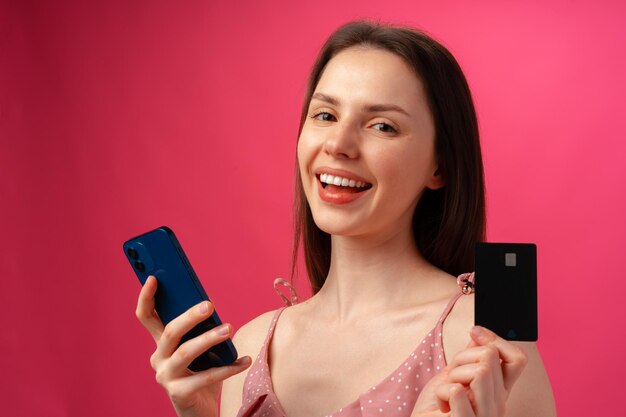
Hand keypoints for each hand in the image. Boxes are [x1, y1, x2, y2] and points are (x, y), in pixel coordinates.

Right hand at [135, 275, 251, 416]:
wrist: (198, 410)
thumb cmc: (201, 373)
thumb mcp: (198, 349)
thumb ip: (198, 330)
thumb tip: (209, 306)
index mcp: (160, 344)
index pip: (146, 317)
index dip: (146, 297)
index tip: (154, 277)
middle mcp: (158, 359)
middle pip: (169, 332)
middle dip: (188, 316)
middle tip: (209, 305)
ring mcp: (166, 377)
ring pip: (185, 353)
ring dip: (208, 339)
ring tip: (228, 328)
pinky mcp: (179, 393)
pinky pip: (205, 377)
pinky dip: (228, 368)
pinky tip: (245, 360)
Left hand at [412, 326, 526, 416]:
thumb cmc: (435, 408)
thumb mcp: (454, 376)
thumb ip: (470, 358)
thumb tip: (479, 332)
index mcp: (498, 392)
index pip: (518, 358)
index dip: (496, 339)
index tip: (475, 333)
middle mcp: (498, 406)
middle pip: (491, 357)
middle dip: (461, 358)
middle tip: (451, 379)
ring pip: (482, 371)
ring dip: (455, 375)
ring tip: (447, 392)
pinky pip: (457, 391)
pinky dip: (442, 391)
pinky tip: (442, 406)